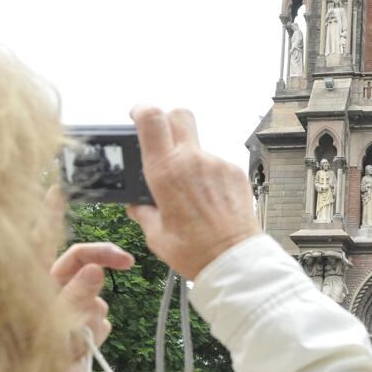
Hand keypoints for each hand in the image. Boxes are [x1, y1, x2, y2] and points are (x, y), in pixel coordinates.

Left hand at [52, 242, 134, 351]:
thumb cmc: (21, 357)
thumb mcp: (49, 322)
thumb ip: (74, 296)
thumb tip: (96, 269)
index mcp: (42, 280)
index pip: (77, 255)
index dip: (102, 252)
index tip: (126, 262)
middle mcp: (59, 293)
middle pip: (93, 281)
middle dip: (92, 301)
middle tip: (78, 326)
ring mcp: (71, 313)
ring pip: (100, 306)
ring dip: (88, 326)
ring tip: (66, 346)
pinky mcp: (82, 333)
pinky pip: (103, 326)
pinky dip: (92, 339)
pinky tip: (75, 352)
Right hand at [126, 106, 260, 279]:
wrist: (234, 261)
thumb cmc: (195, 251)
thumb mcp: (155, 235)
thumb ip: (144, 212)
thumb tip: (137, 204)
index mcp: (165, 173)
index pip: (152, 119)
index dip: (142, 110)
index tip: (137, 115)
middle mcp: (192, 161)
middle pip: (179, 115)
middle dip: (167, 120)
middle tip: (160, 140)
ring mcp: (217, 164)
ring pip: (198, 145)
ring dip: (189, 157)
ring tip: (189, 192)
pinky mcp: (235, 172)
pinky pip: (215, 164)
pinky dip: (207, 175)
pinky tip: (208, 199)